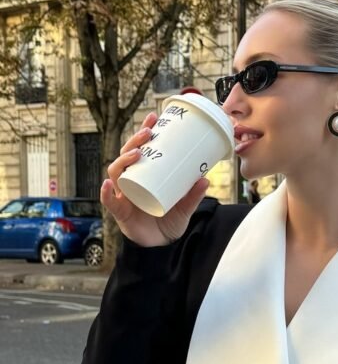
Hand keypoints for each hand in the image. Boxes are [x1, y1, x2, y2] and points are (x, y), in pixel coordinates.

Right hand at [102, 112, 209, 247]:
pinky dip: (105, 193)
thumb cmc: (168, 222)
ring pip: (116, 173)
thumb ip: (193, 195)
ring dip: (123, 160)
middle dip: (135, 141)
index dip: (144, 132)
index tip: (154, 117)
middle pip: (126, 155)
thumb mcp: (184, 208)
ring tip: (137, 154)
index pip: (141, 149)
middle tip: (148, 132)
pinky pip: (109, 201)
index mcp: (144, 175)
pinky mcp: (119, 212)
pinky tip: (107, 185)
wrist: (160, 247)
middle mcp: (131, 182)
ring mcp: (123, 195)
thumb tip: (205, 178)